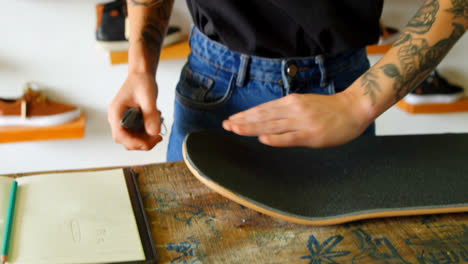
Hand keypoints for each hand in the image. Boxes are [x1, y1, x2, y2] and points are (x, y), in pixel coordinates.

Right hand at [108, 72, 161, 149]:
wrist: (142, 75)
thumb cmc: (142, 82)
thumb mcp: (148, 97)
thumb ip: (151, 115)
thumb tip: (154, 132)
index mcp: (115, 112)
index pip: (119, 135)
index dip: (134, 142)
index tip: (150, 142)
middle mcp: (116, 118)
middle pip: (126, 140)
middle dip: (142, 142)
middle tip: (158, 137)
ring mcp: (122, 121)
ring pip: (132, 139)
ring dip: (146, 138)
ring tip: (157, 123)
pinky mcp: (129, 121)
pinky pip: (137, 133)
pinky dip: (147, 132)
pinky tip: (155, 121)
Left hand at [222, 91, 371, 147]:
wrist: (354, 108)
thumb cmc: (329, 109)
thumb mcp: (304, 104)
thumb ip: (286, 112)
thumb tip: (267, 123)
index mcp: (291, 102)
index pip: (263, 109)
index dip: (246, 115)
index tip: (231, 119)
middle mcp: (293, 110)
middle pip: (263, 116)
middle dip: (243, 121)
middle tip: (226, 125)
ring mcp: (302, 122)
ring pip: (272, 126)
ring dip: (252, 128)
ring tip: (235, 130)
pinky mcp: (311, 135)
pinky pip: (290, 138)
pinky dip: (275, 139)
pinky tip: (262, 140)